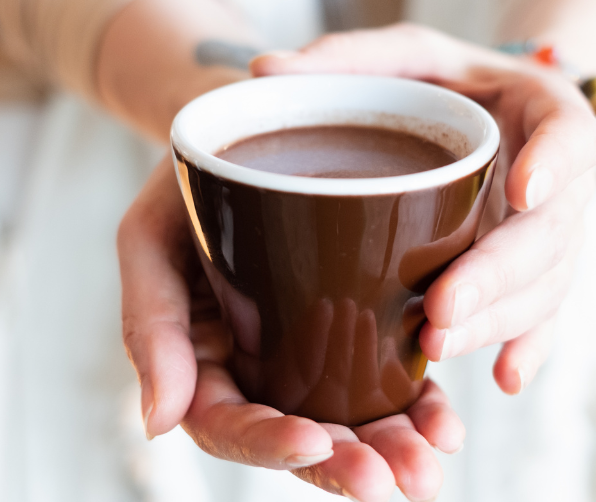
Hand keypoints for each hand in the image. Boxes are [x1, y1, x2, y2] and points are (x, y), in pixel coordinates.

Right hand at [119, 158, 465, 501]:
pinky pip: (383, 377)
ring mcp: (307, 352)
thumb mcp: (150, 236)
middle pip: (299, 436)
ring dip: (390, 448)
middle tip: (397, 480)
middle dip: (347, 464)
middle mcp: (257, 370)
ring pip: (348, 419)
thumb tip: (158, 423)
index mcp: (200, 362)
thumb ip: (150, 325)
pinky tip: (445, 421)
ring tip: (430, 463)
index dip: (268, 442)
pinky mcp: (352, 326)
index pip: (227, 424)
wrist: (240, 130)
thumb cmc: (185, 183)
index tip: (314, 441)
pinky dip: (415, 405)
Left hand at [251, 23, 595, 393]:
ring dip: (497, 320)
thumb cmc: (450, 79)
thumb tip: (262, 69)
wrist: (499, 108)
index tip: (521, 189)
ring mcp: (553, 231)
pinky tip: (504, 378)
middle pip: (550, 233)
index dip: (554, 163)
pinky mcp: (539, 271)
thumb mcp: (408, 55)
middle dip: (498, 273)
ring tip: (437, 342)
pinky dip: (528, 347)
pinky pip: (544, 315)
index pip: (568, 135)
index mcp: (542, 110)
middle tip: (441, 302)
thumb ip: (347, 58)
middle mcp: (560, 179)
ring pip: (545, 284)